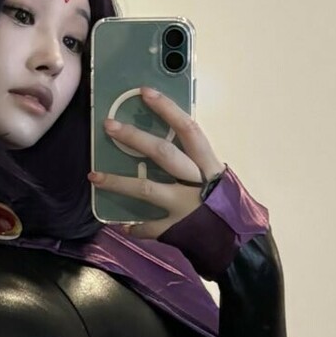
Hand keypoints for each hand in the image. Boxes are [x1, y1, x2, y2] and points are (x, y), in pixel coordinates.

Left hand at [88, 86, 224, 240]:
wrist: (241, 244)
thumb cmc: (228, 207)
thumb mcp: (219, 179)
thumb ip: (197, 165)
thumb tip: (170, 146)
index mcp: (208, 164)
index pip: (189, 128)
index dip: (167, 109)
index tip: (145, 92)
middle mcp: (197, 181)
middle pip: (163, 153)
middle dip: (134, 138)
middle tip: (109, 126)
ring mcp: (185, 206)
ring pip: (148, 188)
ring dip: (118, 182)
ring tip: (94, 176)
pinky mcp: (177, 228)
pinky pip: (150, 226)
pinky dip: (136, 227)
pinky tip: (122, 225)